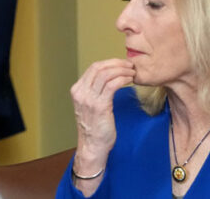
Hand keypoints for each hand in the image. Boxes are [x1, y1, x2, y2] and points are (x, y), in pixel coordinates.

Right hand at [69, 59, 134, 190]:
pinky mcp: (100, 106)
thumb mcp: (89, 105)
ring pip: (106, 74)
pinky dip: (122, 79)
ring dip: (121, 70)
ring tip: (132, 72)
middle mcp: (81, 92)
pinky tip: (130, 81)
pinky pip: (112, 85)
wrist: (92, 145)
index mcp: (77, 90)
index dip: (109, 63)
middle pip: (98, 68)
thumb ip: (94, 91)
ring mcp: (89, 99)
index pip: (93, 68)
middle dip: (116, 63)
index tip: (122, 64)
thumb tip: (109, 78)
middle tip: (130, 65)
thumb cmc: (95, 127)